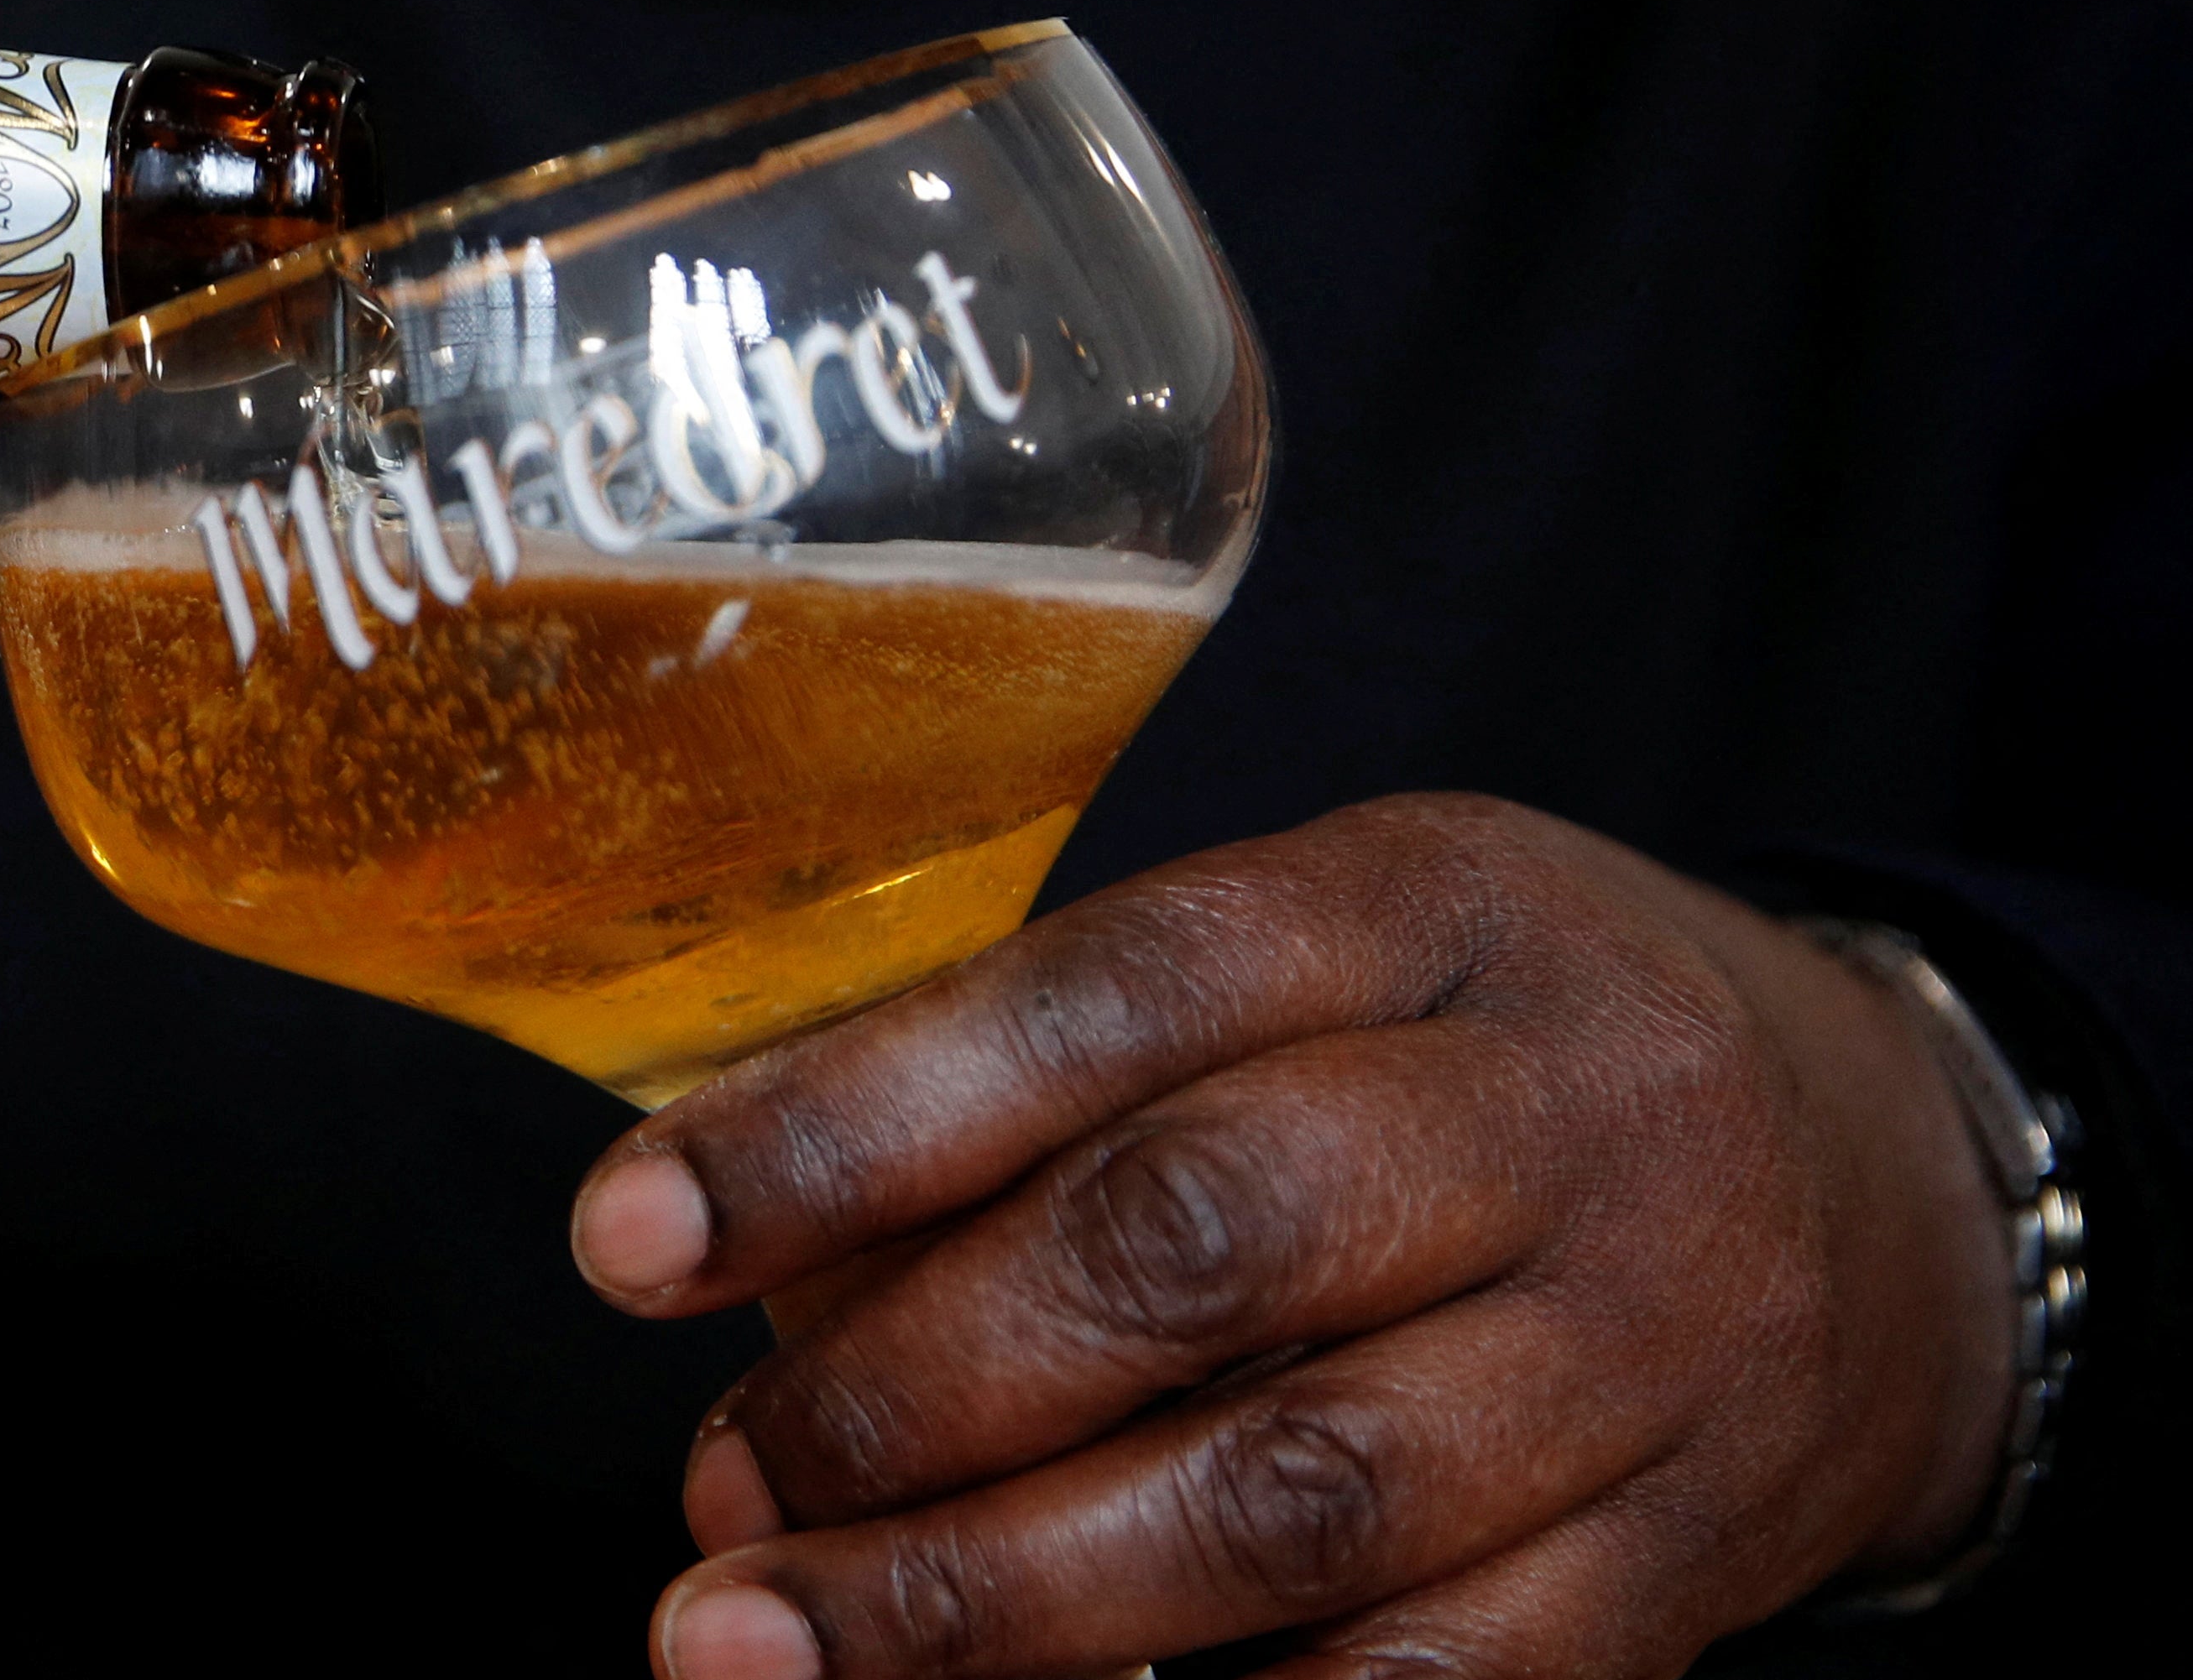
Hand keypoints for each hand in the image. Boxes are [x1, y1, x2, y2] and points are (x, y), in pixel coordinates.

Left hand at [563, 794, 2013, 1678]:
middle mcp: (1555, 1114)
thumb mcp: (1301, 952)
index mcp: (1414, 907)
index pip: (1097, 1000)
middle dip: (902, 1400)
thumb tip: (731, 1236)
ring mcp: (1646, 1352)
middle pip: (1193, 1255)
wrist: (1887, 1175)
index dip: (840, 1128)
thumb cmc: (1480, 1047)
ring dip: (993, 1608)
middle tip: (717, 1491)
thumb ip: (1043, 1069)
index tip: (624, 1242)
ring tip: (774, 1646)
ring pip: (1297, 1505)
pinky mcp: (1691, 1569)